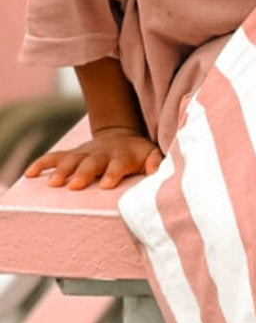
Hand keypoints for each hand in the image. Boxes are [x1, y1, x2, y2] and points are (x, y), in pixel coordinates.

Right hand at [25, 126, 162, 189]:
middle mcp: (101, 154)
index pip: (118, 165)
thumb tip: (157, 171)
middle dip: (83, 173)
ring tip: (53, 184)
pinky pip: (54, 157)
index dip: (112, 173)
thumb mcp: (151, 154)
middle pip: (91, 163)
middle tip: (75, 186)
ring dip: (62, 171)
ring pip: (71, 160)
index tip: (106, 185)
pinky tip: (30, 174)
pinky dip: (42, 163)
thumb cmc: (137, 153)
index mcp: (122, 156)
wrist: (120, 136)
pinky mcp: (71, 155)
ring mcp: (84, 154)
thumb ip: (155, 162)